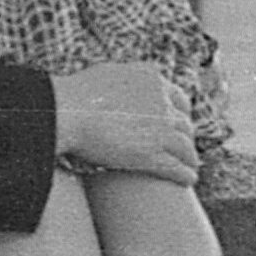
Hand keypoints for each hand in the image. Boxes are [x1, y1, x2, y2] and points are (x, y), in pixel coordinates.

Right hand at [51, 64, 198, 183]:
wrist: (64, 113)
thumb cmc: (72, 95)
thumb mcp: (105, 76)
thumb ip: (120, 81)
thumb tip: (116, 85)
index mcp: (151, 80)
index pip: (179, 99)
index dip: (181, 115)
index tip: (178, 125)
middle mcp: (161, 102)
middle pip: (184, 124)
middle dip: (186, 138)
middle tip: (183, 149)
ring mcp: (159, 128)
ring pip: (186, 147)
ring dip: (190, 158)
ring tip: (190, 167)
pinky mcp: (151, 154)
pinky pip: (177, 167)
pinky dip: (186, 174)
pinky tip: (189, 180)